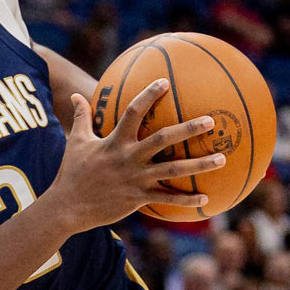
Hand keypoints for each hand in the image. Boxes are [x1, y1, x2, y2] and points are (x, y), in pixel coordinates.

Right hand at [45, 80, 224, 232]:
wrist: (67, 206)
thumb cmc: (72, 172)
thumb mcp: (75, 141)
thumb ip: (80, 117)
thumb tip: (75, 95)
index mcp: (114, 141)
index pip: (133, 112)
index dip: (148, 95)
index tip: (165, 82)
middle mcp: (128, 158)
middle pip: (163, 140)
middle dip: (188, 129)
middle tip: (211, 121)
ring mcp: (136, 179)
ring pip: (173, 170)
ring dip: (200, 165)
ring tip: (222, 159)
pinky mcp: (138, 198)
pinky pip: (167, 199)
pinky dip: (187, 199)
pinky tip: (207, 197)